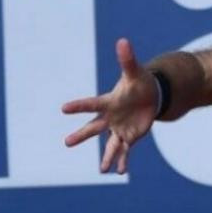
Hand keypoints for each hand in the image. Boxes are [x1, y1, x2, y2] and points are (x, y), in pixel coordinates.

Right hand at [62, 38, 157, 173]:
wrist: (149, 96)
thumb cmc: (138, 83)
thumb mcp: (135, 72)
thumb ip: (127, 59)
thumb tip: (123, 40)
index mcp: (109, 102)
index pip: (92, 104)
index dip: (79, 106)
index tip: (63, 108)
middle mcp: (111, 118)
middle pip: (94, 127)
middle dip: (82, 135)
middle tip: (67, 143)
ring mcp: (119, 128)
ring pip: (110, 144)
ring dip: (107, 157)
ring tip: (102, 169)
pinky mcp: (129, 137)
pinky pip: (125, 151)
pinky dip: (123, 161)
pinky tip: (120, 171)